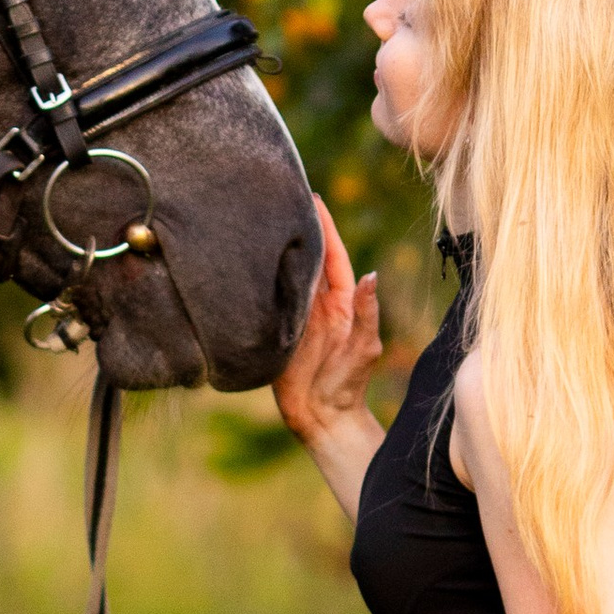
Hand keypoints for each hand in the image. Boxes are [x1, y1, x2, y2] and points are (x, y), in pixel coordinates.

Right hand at [272, 200, 381, 449]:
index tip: (313, 197)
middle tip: (280, 196)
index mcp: (341, 301)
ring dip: (274, 248)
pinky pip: (265, 298)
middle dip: (297, 226)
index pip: (332, 255)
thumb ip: (367, 314)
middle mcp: (317, 303)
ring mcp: (294, 315)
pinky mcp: (274, 329)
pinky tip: (242, 261)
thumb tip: (371, 276)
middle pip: (307, 257)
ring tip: (259, 219)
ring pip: (284, 273)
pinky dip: (256, 279)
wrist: (322, 418)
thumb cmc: (349, 384)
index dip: (324, 225)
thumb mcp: (364, 348)